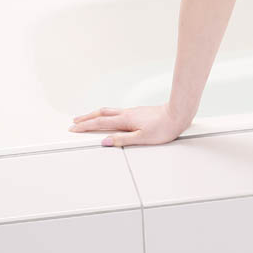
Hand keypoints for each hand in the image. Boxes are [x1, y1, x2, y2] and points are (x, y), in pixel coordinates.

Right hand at [68, 104, 188, 147]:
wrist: (179, 113)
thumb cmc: (164, 127)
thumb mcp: (143, 138)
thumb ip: (123, 140)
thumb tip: (105, 141)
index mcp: (125, 120)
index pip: (100, 123)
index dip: (85, 126)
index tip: (74, 128)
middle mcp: (127, 113)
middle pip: (101, 114)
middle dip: (86, 118)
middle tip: (75, 121)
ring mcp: (133, 111)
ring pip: (109, 111)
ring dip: (96, 114)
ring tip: (88, 118)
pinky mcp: (139, 111)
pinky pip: (117, 111)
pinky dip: (107, 114)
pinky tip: (111, 117)